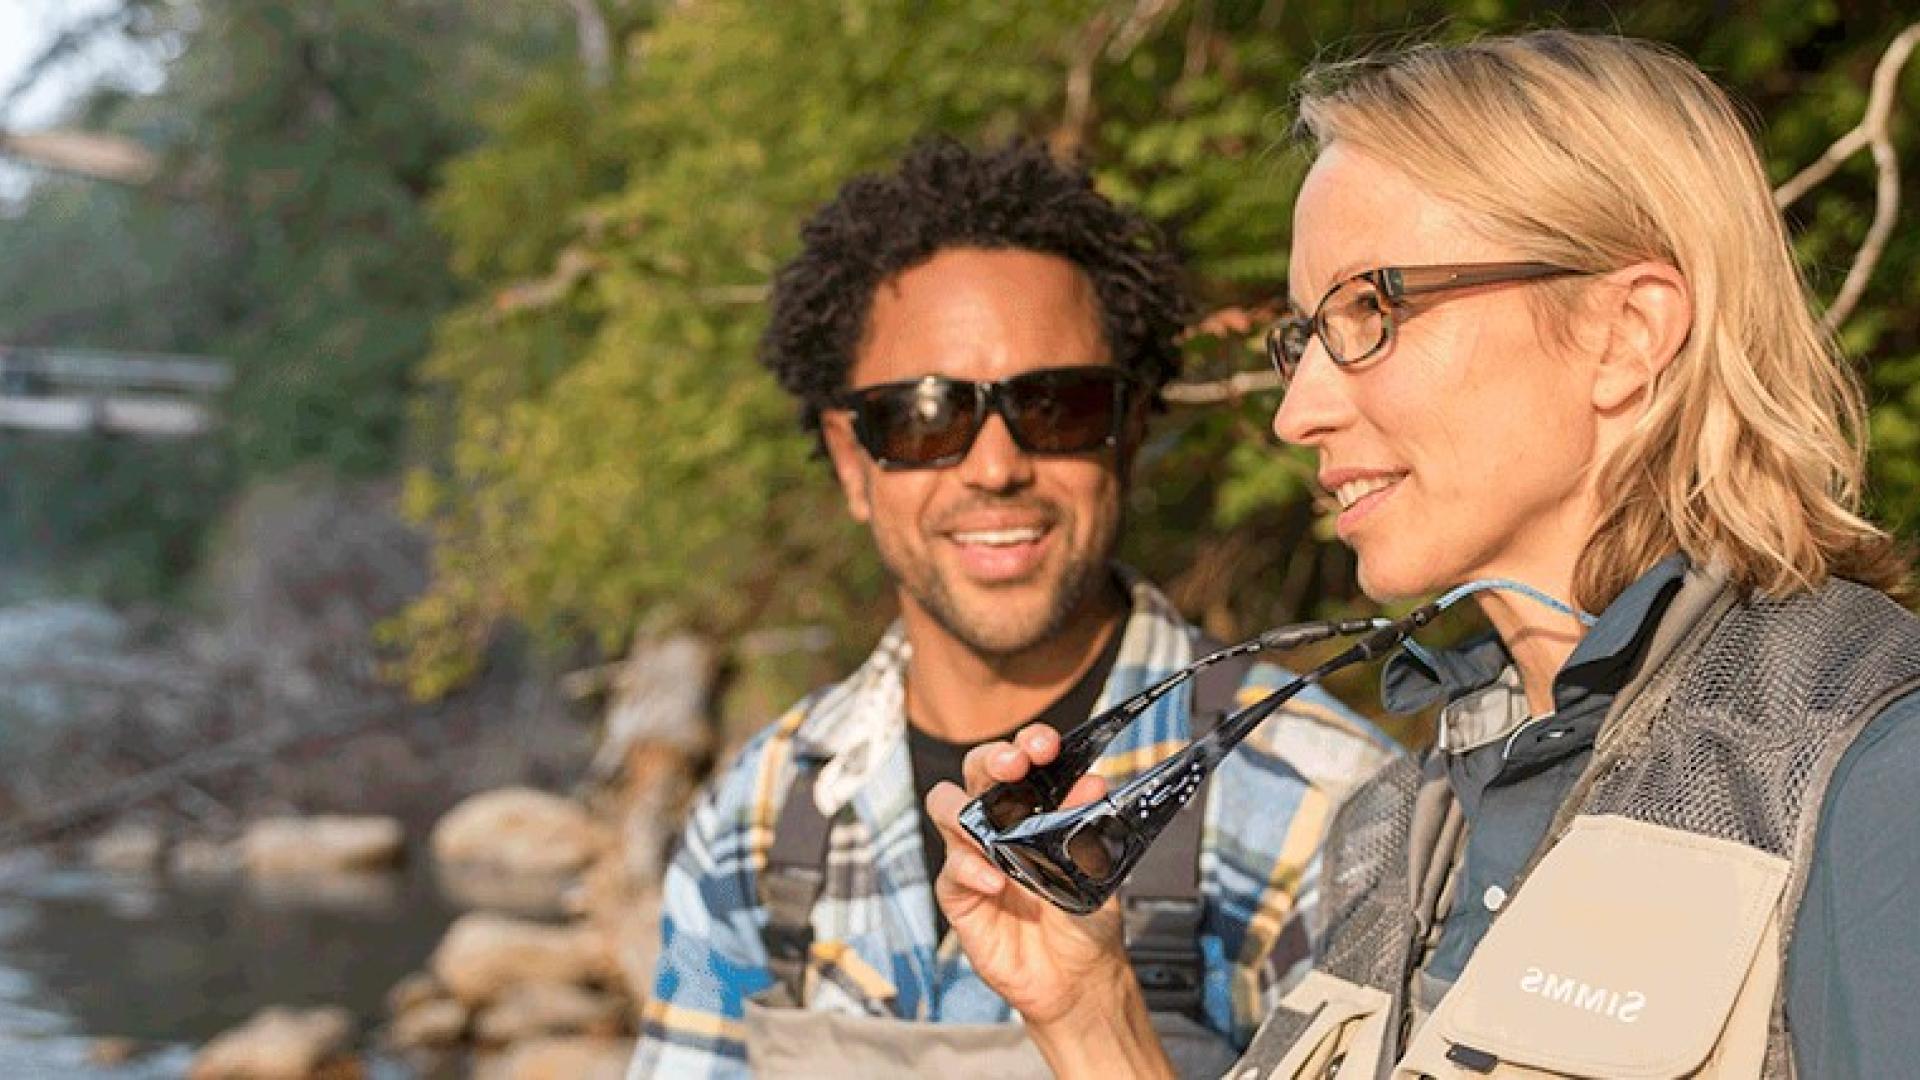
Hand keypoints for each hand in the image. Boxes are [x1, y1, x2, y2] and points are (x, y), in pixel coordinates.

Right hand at [925, 722, 1127, 1022]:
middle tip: (1015, 764)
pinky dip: (972, 869)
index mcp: (1033, 808)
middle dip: (992, 758)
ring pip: (946, 807)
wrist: (1077, 977)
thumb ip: (1089, 827)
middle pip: (976, 771)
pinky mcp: (959, 893)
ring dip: (967, 807)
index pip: (1022, 761)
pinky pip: (952, 869)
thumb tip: (1091, 782)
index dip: (1029, 744)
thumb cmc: (1084, 917)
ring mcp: (974, 855)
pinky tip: (998, 882)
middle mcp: (998, 823)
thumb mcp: (1097, 868)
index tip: (1045, 745)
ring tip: (993, 825)